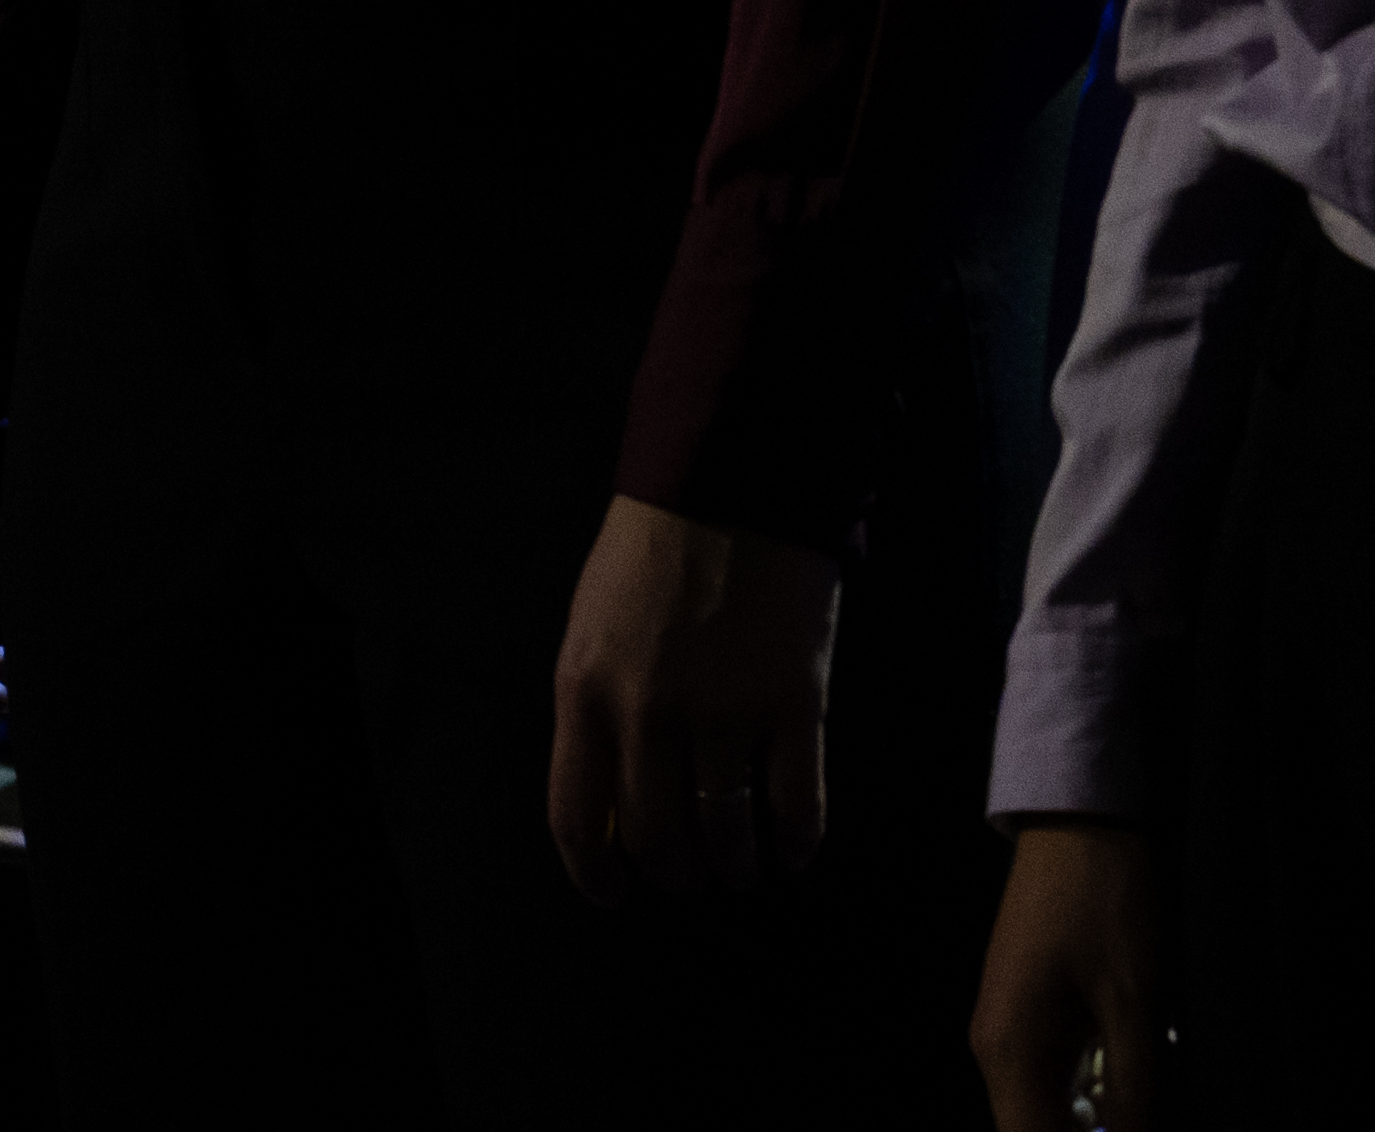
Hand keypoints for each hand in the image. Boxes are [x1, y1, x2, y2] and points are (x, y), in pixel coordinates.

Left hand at [543, 491, 838, 900]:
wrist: (729, 480)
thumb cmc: (652, 550)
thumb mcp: (591, 626)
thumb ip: (595, 707)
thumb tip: (612, 795)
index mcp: (583, 690)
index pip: (577, 816)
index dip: (597, 874)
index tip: (617, 894)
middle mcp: (647, 712)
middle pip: (658, 838)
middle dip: (676, 873)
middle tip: (692, 875)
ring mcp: (724, 709)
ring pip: (727, 832)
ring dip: (735, 865)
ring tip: (743, 867)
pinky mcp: (794, 702)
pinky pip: (797, 805)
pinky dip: (796, 841)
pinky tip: (794, 849)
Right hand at [972, 821, 1169, 1127]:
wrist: (1079, 822)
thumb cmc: (1102, 898)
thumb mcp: (1134, 1000)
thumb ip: (1134, 1088)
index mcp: (1011, 1049)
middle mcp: (995, 1046)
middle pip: (1031, 1131)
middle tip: (1141, 1123)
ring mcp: (1006, 1027)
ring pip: (1041, 1111)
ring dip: (1086, 1124)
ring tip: (1137, 1114)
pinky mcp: (1025, 1013)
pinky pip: (1049, 1080)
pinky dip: (1086, 1100)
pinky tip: (1126, 1092)